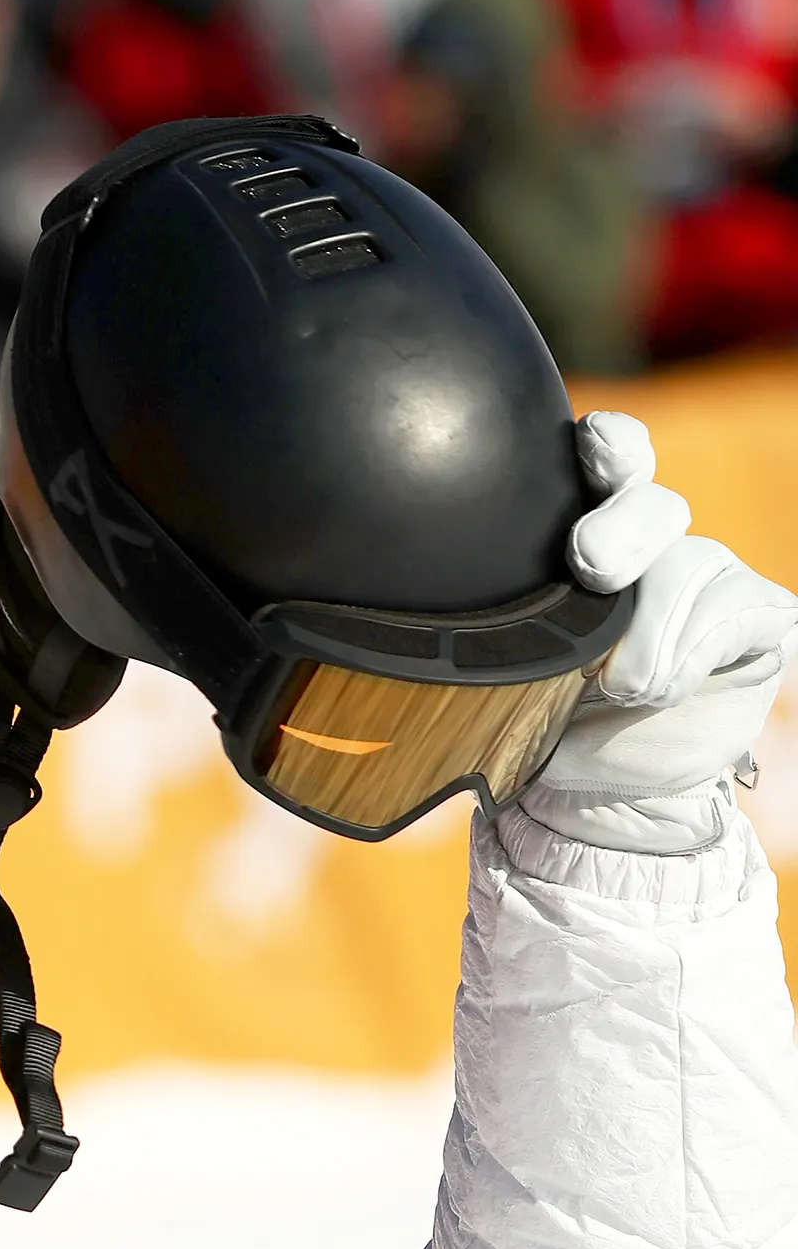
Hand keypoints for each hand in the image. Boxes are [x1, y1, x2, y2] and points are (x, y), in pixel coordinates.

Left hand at [519, 410, 797, 849]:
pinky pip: (743, 609)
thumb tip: (492, 632)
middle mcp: (646, 549)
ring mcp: (704, 580)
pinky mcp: (756, 620)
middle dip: (623, 526)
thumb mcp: (509, 686)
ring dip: (655, 622)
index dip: (607, 445)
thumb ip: (509, 641)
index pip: (605, 467)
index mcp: (581, 540)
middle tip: (590, 564)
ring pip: (693, 561)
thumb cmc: (547, 733)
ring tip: (621, 685)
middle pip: (649, 503)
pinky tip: (664, 688)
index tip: (586, 445)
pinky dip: (699, 649)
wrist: (599, 804)